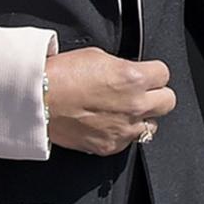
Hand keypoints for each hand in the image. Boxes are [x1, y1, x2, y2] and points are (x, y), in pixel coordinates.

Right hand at [45, 47, 175, 154]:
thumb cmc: (61, 75)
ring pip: (152, 126)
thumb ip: (124, 67)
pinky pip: (129, 141)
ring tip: (123, 111)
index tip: (146, 75)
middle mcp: (134, 105)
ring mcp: (123, 129)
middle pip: (168, 101)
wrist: (35, 100)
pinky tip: (109, 124)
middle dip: (156, 95)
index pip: (164, 73)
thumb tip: (133, 73)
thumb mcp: (99, 57)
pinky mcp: (109, 146)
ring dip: (142, 118)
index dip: (153, 73)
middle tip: (142, 93)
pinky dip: (122, 134)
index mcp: (134, 78)